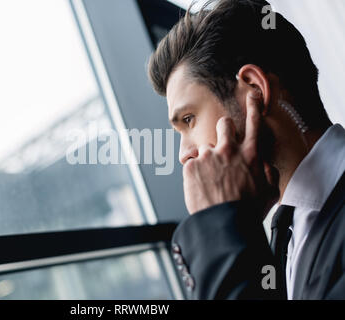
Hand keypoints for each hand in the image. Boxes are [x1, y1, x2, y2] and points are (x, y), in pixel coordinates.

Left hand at [183, 90, 278, 216]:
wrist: (224, 224)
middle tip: (223, 146)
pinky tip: (200, 187)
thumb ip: (267, 172)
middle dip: (224, 130)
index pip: (254, 123)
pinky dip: (194, 172)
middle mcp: (228, 150)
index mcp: (250, 154)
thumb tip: (263, 164)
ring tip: (210, 182)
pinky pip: (191, 163)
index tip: (253, 95)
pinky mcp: (190, 166)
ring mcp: (207, 156)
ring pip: (205, 148)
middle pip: (224, 124)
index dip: (254, 106)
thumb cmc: (248, 211)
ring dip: (207, 160)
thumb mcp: (270, 191)